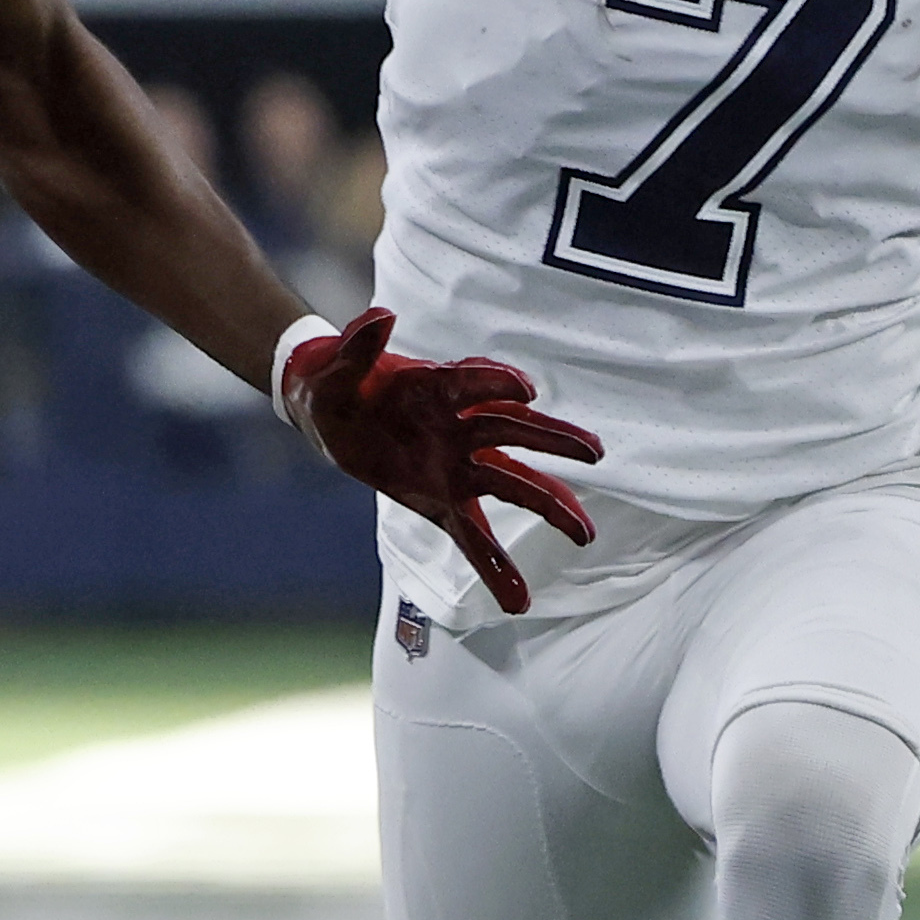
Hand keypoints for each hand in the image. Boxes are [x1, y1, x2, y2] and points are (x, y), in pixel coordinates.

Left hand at [278, 307, 600, 615]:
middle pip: (515, 431)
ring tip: (584, 534)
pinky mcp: (441, 501)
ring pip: (512, 485)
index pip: (475, 382)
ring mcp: (456, 466)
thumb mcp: (334, 366)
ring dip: (550, 506)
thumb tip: (381, 318)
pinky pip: (473, 538)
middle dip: (554, 441)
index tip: (526, 391)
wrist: (325, 412)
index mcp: (436, 388)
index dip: (499, 382)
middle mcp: (459, 426)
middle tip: (594, 452)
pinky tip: (518, 601)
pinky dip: (495, 568)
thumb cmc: (336, 383)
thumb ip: (356, 347)